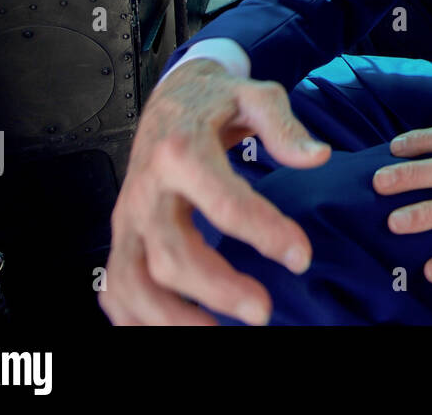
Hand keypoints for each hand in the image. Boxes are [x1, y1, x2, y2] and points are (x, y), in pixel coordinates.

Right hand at [99, 58, 330, 324]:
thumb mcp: (257, 95)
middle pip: (171, 252)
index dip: (265, 233)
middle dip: (216, 289)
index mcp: (181, 150)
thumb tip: (317, 156)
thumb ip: (285, 127)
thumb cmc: (219, 101)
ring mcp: (128, 215)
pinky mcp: (121, 234)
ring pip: (132, 279)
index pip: (224, 202)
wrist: (174, 97)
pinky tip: (165, 334)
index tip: (301, 257)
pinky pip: (114, 284)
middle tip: (263, 311)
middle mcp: (146, 188)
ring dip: (168, 317)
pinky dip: (131, 318)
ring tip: (214, 335)